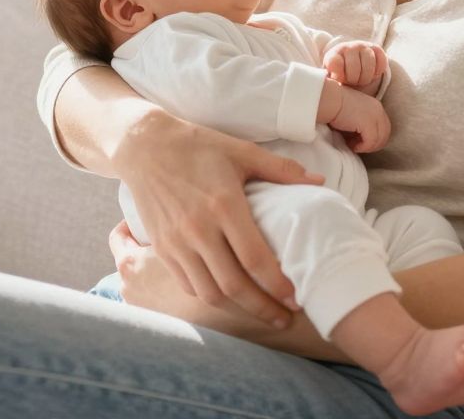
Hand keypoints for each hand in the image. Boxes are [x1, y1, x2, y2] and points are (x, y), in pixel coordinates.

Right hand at [112, 113, 324, 327]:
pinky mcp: (162, 248)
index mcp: (223, 205)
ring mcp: (176, 242)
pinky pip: (188, 284)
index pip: (255, 258)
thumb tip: (319, 181)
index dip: (278, 284)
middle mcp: (198, 229)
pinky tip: (230, 297)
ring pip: (209, 292)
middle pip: (234, 285)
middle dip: (263, 308)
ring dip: (238, 309)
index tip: (297, 297)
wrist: (144, 146)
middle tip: (286, 318)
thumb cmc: (198, 146)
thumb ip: (280, 170)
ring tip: (261, 312)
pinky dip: (211, 297)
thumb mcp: (241, 151)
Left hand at [323, 40, 386, 94]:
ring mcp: (362, 46)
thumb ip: (332, 81)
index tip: (340, 79)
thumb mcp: (332, 79)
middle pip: (354, 68)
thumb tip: (337, 80)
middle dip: (354, 80)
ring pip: (369, 65)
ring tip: (362, 79)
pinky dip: (378, 72)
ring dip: (366, 77)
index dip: (340, 76)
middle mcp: (348, 47)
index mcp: (333, 54)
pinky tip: (372, 73)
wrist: (351, 64)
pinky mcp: (376, 48)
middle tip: (353, 81)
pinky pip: (381, 62)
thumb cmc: (341, 75)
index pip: (336, 63)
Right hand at [325, 85, 389, 152]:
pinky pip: (370, 142)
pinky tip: (352, 146)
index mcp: (376, 106)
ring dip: (367, 147)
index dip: (374, 138)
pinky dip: (362, 147)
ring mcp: (375, 117)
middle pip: (384, 135)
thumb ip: (362, 122)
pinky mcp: (368, 124)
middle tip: (358, 146)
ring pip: (379, 140)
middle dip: (372, 145)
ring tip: (353, 146)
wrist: (328, 99)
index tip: (359, 140)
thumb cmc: (335, 106)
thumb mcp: (354, 112)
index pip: (384, 127)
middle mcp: (378, 110)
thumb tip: (362, 138)